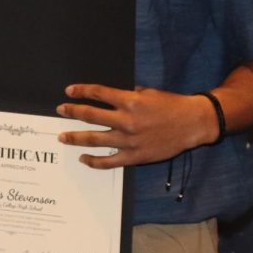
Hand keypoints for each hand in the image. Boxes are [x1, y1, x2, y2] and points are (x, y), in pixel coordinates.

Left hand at [55, 84, 216, 168]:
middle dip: (72, 112)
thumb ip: (126, 95)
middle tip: (60, 110)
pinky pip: (109, 161)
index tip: (69, 91)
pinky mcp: (135, 156)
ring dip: (76, 138)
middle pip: (91, 116)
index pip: (98, 93)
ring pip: (95, 139)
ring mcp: (129, 140)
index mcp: (129, 101)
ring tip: (62, 136)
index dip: (81, 91)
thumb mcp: (147, 93)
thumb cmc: (170, 105)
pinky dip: (94, 161)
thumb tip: (107, 96)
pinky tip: (83, 158)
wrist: (192, 123)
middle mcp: (126, 120)